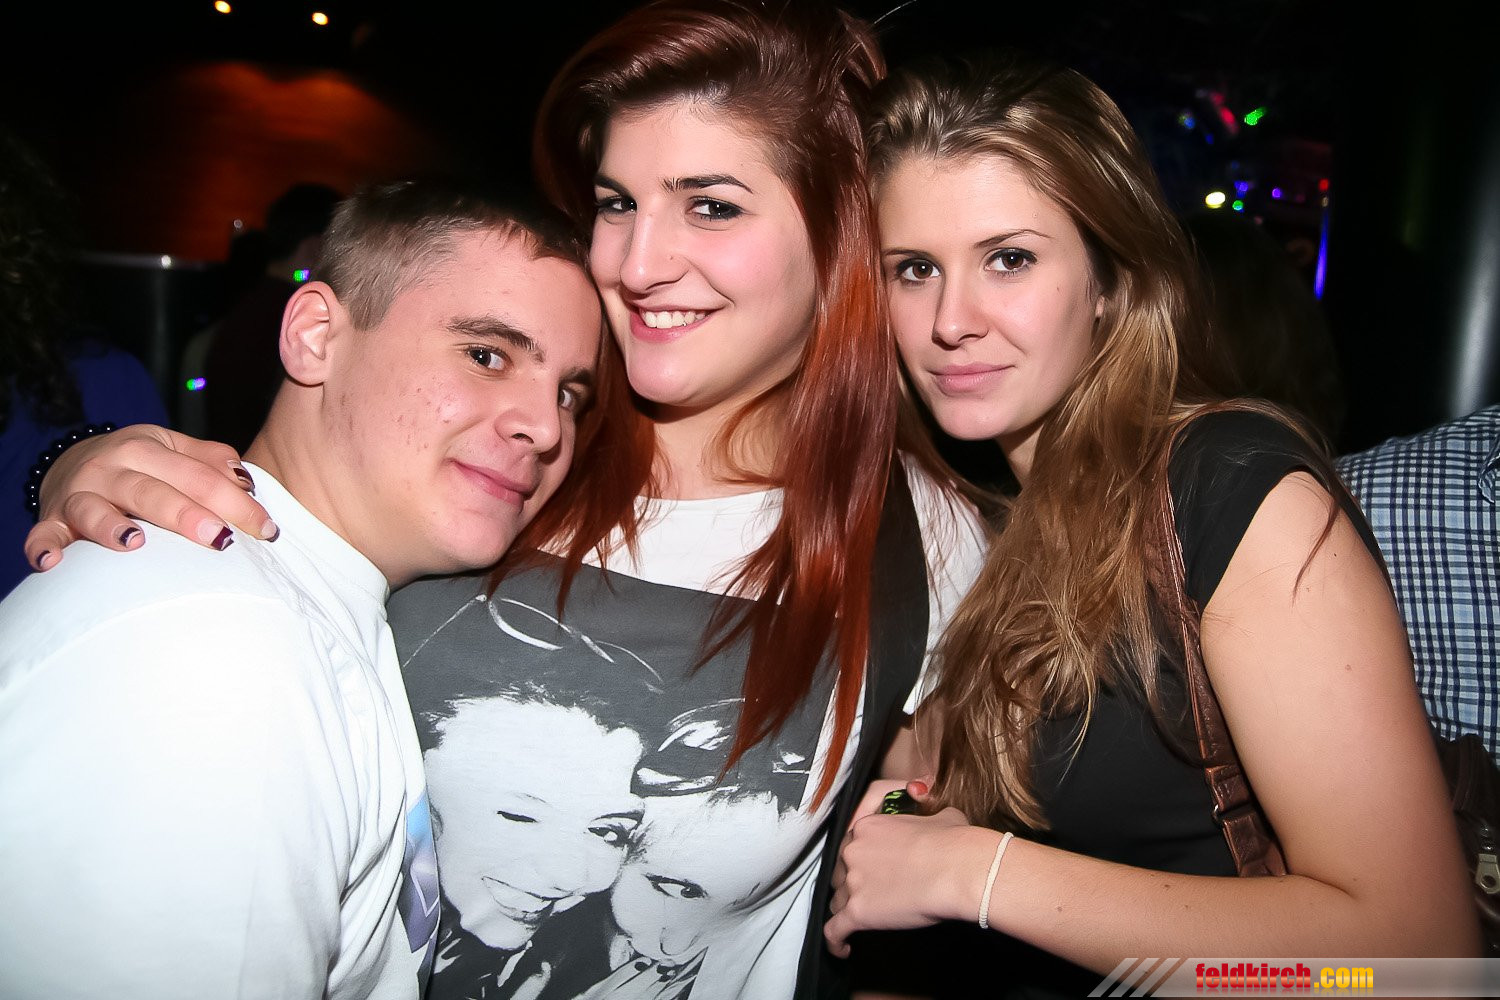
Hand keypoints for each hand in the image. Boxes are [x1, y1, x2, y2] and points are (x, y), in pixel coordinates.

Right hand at [24, 424, 275, 570]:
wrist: (72, 462)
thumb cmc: (140, 465)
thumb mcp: (173, 451)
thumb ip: (210, 462)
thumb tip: (246, 481)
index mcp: (147, 449)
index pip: (199, 476)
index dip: (236, 502)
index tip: (267, 530)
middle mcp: (111, 467)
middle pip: (152, 491)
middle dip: (187, 515)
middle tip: (220, 539)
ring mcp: (79, 494)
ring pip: (96, 509)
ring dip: (113, 526)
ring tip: (135, 543)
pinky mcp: (53, 521)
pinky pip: (44, 535)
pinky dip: (44, 547)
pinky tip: (55, 562)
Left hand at [823, 782, 977, 956]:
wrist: (957, 869)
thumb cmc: (953, 842)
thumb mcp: (941, 815)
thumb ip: (927, 811)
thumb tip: (933, 811)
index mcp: (867, 826)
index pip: (849, 842)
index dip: (857, 858)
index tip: (867, 868)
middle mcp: (853, 851)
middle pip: (840, 872)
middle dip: (852, 883)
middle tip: (871, 894)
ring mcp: (853, 882)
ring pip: (837, 901)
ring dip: (847, 910)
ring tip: (860, 920)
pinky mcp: (857, 912)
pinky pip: (834, 931)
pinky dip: (836, 941)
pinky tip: (843, 948)